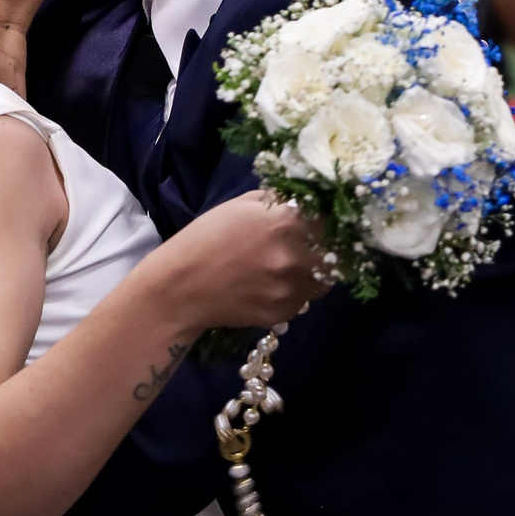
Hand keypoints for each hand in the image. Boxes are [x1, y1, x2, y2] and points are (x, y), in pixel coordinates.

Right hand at [163, 191, 333, 332]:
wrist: (179, 287)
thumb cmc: (206, 237)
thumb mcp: (242, 205)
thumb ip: (278, 202)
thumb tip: (303, 202)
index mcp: (288, 222)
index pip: (332, 221)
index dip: (329, 223)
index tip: (323, 225)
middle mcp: (297, 256)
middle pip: (334, 255)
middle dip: (325, 251)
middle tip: (308, 249)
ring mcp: (291, 289)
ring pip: (323, 282)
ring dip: (313, 274)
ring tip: (288, 269)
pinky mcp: (282, 313)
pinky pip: (301, 301)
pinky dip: (294, 294)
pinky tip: (270, 286)